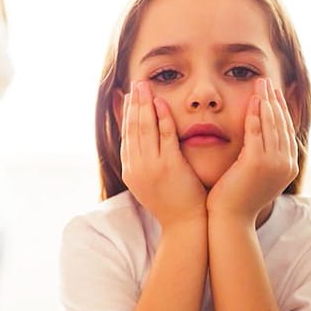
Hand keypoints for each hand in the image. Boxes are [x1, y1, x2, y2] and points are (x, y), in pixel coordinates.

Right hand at [120, 80, 206, 228]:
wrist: (185, 225)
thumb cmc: (174, 203)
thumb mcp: (152, 182)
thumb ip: (147, 162)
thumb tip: (144, 145)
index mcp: (130, 171)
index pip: (126, 136)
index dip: (126, 114)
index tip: (128, 97)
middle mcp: (136, 168)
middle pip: (133, 129)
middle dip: (134, 104)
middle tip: (136, 84)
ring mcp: (152, 167)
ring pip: (145, 129)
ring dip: (145, 105)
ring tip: (145, 87)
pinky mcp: (169, 166)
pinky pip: (165, 136)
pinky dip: (162, 118)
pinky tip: (162, 103)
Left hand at [207, 78, 298, 223]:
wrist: (230, 219)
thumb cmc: (238, 199)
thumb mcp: (256, 176)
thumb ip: (263, 158)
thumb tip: (261, 142)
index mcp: (288, 167)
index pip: (287, 131)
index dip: (281, 110)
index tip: (274, 94)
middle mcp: (286, 164)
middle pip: (281, 124)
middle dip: (275, 100)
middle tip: (267, 82)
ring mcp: (274, 163)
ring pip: (271, 124)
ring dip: (266, 101)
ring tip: (260, 85)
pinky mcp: (258, 162)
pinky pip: (257, 131)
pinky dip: (255, 114)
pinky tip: (253, 100)